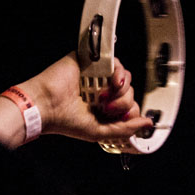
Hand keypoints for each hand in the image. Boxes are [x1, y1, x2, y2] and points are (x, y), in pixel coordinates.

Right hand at [21, 53, 155, 141]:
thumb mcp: (100, 132)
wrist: (47, 105)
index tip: (123, 118)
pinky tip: (111, 82)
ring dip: (122, 90)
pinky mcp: (92, 62)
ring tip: (106, 96)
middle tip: (108, 108)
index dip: (131, 113)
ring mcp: (98, 77)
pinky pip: (115, 62)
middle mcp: (102, 92)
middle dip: (123, 103)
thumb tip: (147, 123)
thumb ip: (124, 129)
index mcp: (103, 109)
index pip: (129, 107)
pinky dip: (118, 73)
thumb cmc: (65, 120)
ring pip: (125, 77)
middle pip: (129, 93)